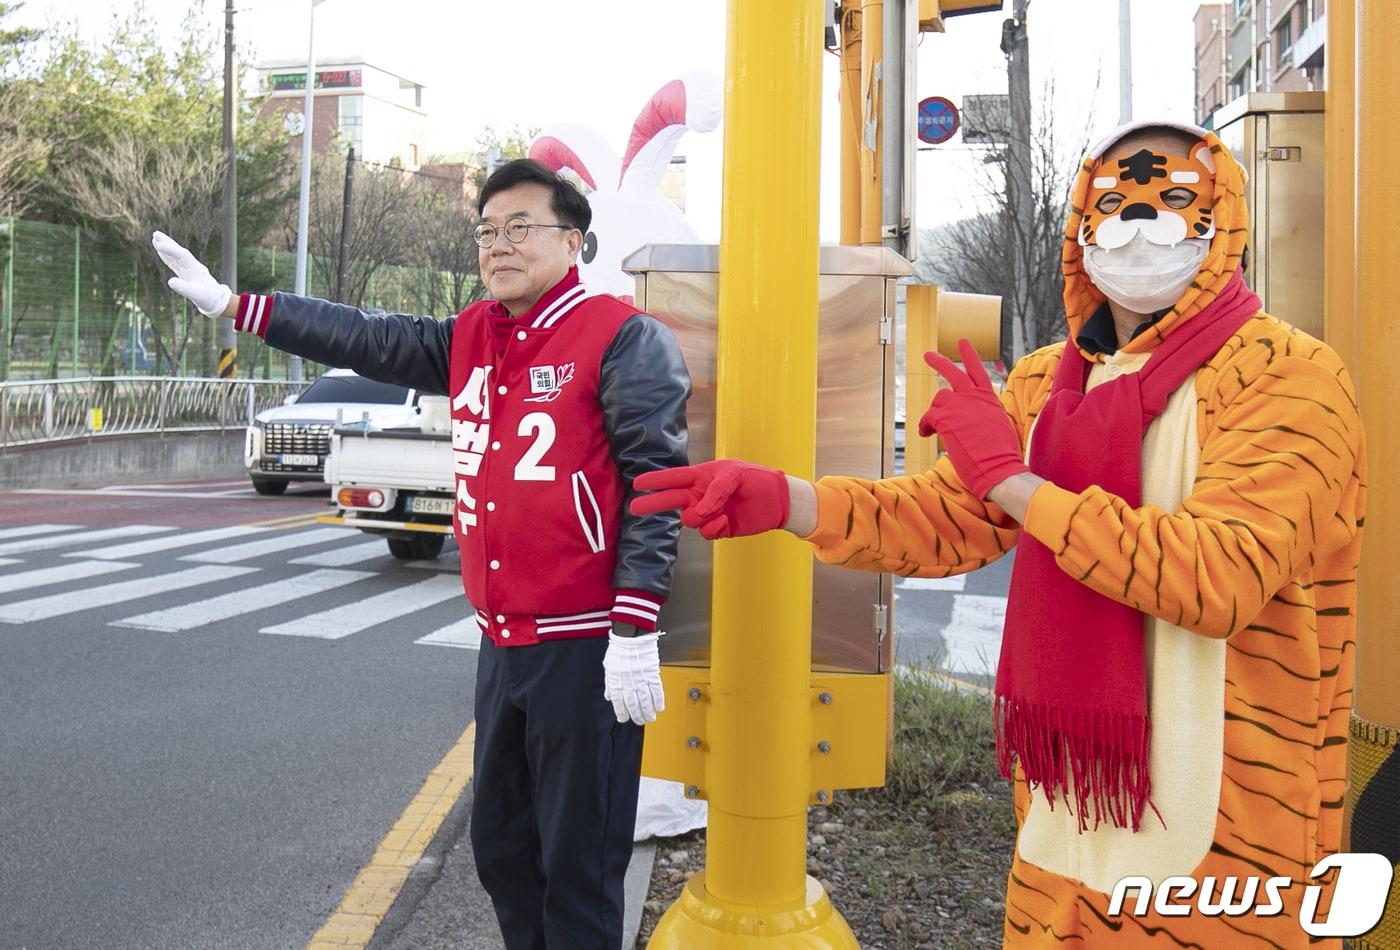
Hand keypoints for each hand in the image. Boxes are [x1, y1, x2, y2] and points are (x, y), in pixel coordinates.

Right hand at [151, 230, 232, 316]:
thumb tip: (170, 281)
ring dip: (166, 247)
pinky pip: (174, 262)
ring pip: (175, 255)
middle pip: (179, 251)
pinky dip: (167, 256)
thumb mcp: (196, 295)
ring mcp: (189, 269)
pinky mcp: (186, 273)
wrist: (217, 301)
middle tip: (156, 234)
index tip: (159, 244)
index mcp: (196, 269)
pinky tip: (160, 251)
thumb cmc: (208, 299)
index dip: (171, 250)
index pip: (182, 256)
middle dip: (168, 243)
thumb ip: (184, 288)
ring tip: (155, 238)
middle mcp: (192, 266)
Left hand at [602, 631, 664, 724]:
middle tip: (640, 721)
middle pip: (633, 703)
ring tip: (650, 718)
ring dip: (648, 711)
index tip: (625, 719)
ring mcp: (640, 677)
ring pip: (645, 699)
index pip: (618, 701)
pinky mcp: (652, 672)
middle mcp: (628, 681)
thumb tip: (609, 696)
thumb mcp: (609, 665)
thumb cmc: (620, 647)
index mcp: (616, 680)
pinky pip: (656, 690)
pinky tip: (659, 707)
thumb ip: (610, 682)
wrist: (631, 634)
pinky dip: (658, 700)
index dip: (621, 712)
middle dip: (637, 715)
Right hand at [630, 460, 789, 539]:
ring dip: (697, 518)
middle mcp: (701, 496)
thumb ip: (715, 490)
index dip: (656, 481)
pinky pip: (706, 533)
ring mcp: (709, 513)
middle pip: (671, 501)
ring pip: (689, 520)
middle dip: (653, 504)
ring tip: (715, 511)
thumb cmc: (755, 480)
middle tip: (635, 508)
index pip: (674, 478)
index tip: (637, 484)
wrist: (777, 501)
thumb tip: (698, 511)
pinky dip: (713, 528)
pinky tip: (725, 521)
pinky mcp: (719, 528)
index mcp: (702, 477)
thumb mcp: (735, 475)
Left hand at [920, 339, 1027, 499]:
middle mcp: (975, 398)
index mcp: (989, 400)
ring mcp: (960, 405)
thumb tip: (969, 423)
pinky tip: (925, 434)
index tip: (962, 342)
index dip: (969, 356)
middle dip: (939, 362)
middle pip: (954, 373)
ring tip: (931, 426)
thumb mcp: (997, 428)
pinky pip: (927, 416)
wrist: (1000, 468)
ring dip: (933, 411)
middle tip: (928, 355)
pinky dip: (924, 426)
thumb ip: (982, 418)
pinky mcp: (946, 417)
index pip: (978, 372)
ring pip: (938, 398)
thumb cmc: (1001, 457)